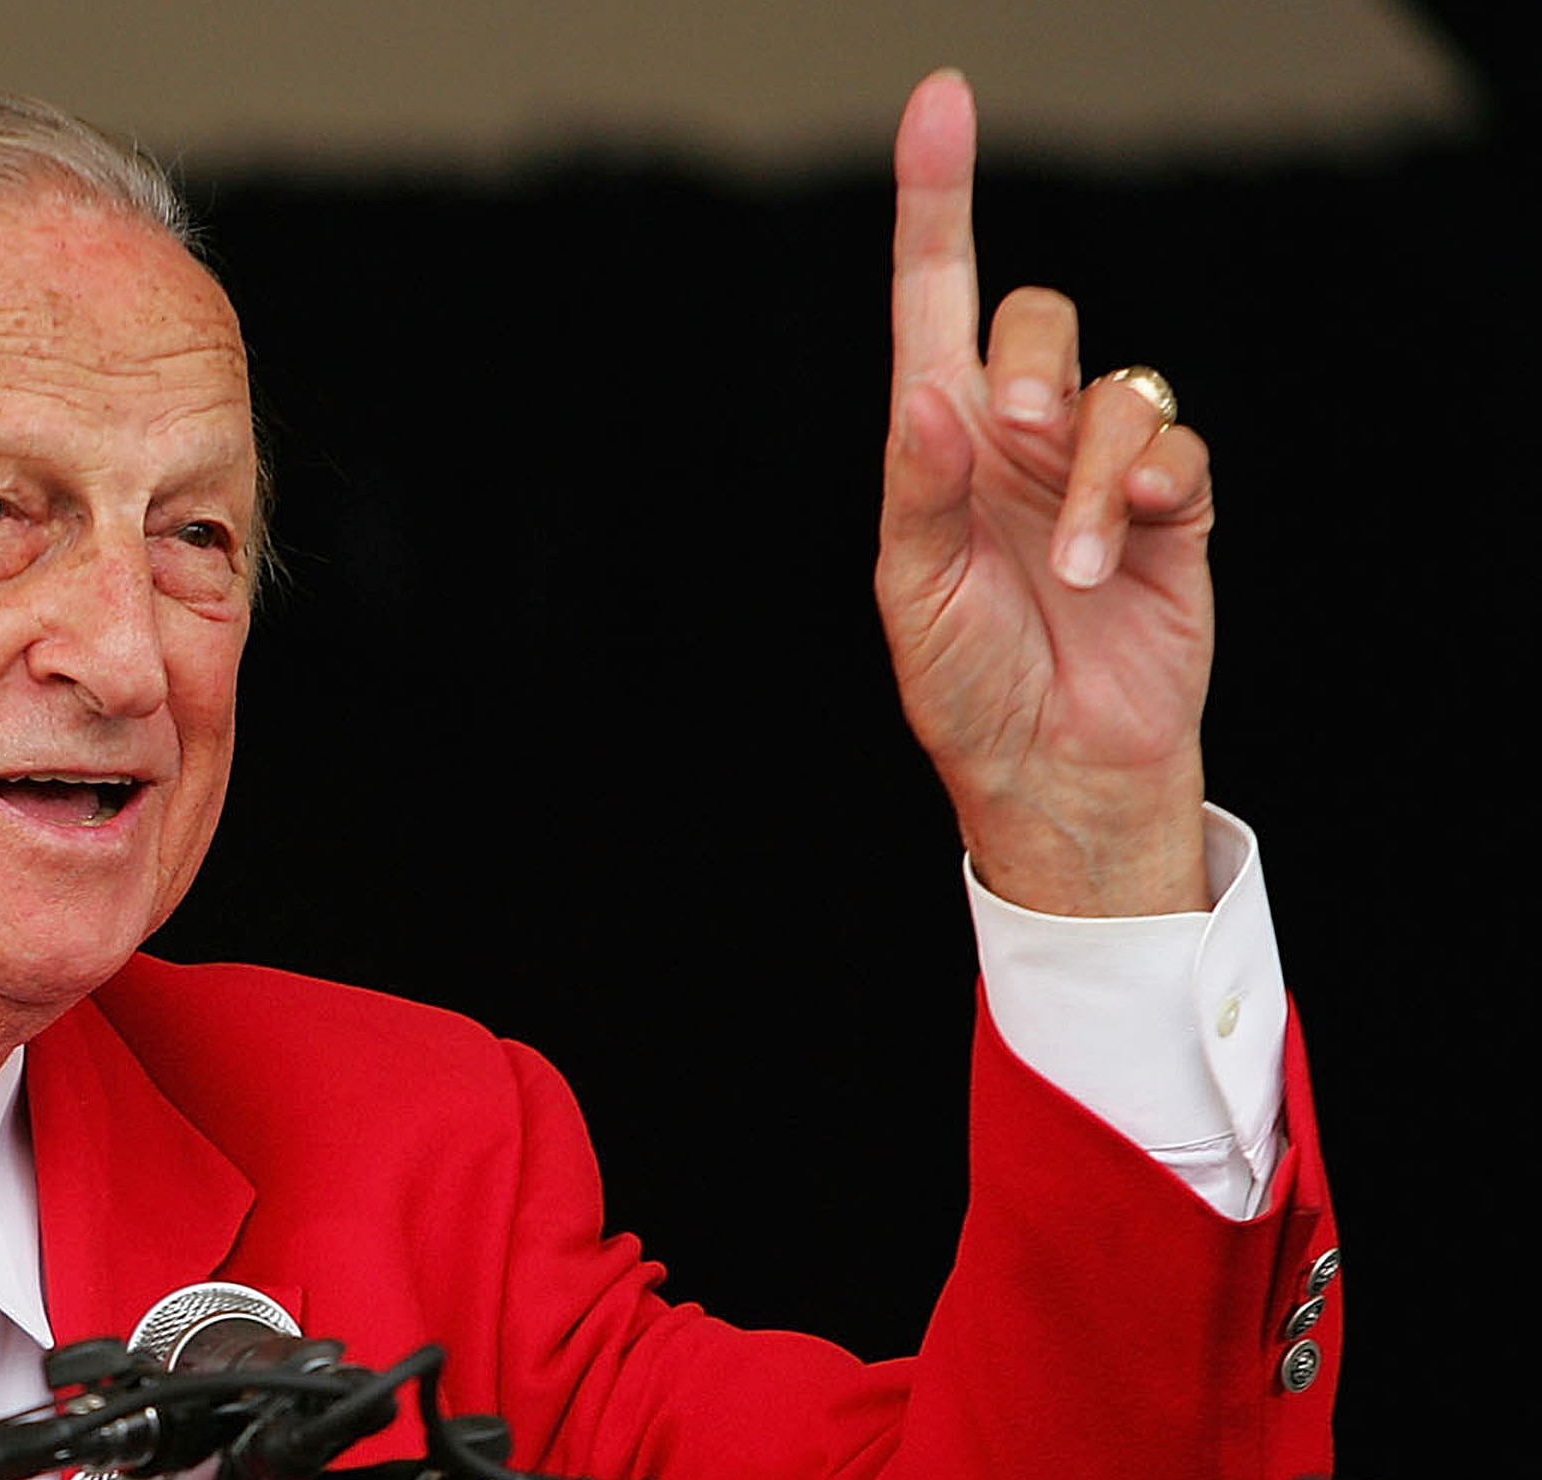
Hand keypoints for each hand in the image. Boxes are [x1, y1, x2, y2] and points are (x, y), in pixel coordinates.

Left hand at [876, 70, 1215, 917]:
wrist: (1056, 771)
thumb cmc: (967, 686)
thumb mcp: (915, 592)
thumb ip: (920, 487)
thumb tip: (929, 392)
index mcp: (936, 444)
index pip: (929, 299)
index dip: (935, 198)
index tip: (942, 98)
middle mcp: (1015, 438)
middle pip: (1036, 315)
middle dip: (1030, 360)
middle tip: (1011, 431)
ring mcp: (1094, 467)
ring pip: (1113, 386)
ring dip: (1090, 468)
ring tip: (1068, 565)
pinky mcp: (1170, 505)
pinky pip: (1174, 444)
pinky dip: (1145, 491)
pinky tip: (1117, 557)